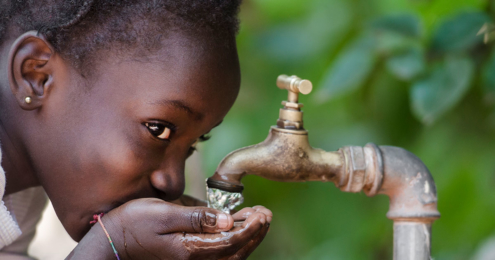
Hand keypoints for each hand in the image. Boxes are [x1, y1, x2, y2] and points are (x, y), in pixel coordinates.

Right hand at [68, 198, 271, 259]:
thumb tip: (228, 220)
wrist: (111, 243)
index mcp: (190, 249)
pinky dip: (233, 241)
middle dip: (254, 233)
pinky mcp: (188, 256)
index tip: (262, 213)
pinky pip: (218, 253)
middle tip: (265, 214)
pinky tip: (237, 225)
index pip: (232, 242)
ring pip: (230, 255)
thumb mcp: (163, 214)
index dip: (250, 228)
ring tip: (257, 218)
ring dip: (247, 238)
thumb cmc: (133, 224)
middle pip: (235, 252)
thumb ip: (197, 218)